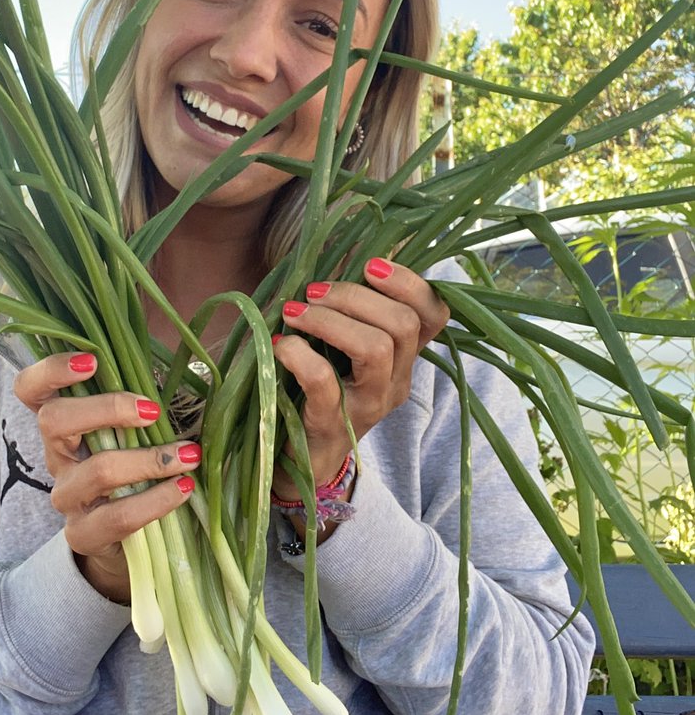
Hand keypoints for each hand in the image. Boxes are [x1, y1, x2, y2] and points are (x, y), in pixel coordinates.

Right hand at [13, 352, 200, 602]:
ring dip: (149, 459)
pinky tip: (184, 488)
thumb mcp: (130, 429)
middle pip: (54, 420)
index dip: (51, 370)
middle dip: (107, 408)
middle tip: (153, 410)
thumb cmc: (132, 467)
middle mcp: (55, 455)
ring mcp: (66, 496)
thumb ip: (138, 400)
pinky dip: (157, 500)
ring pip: (97, 470)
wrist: (120, 538)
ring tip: (188, 456)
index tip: (92, 361)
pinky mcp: (82, 533)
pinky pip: (118, 516)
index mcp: (62, 423)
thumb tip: (180, 361)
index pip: (30, 389)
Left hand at [271, 259, 449, 509]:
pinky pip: (325, 382)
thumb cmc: (317, 391)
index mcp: (403, 358)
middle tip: (313, 292)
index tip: (370, 264)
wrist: (297, 462)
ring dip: (330, 320)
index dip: (409, 283)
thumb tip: (341, 252)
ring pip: (375, 349)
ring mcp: (368, 407)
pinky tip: (281, 345)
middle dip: (355, 297)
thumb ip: (349, 309)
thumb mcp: (342, 349)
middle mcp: (395, 382)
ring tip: (295, 313)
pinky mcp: (332, 426)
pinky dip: (300, 354)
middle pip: (403, 325)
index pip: (434, 314)